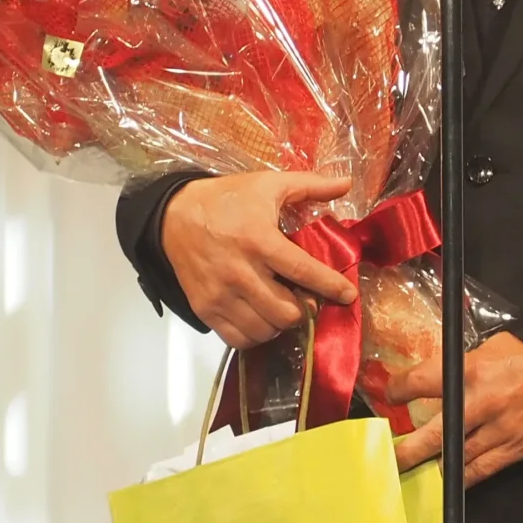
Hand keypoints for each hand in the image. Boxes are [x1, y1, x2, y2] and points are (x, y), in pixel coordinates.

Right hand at [160, 171, 356, 348]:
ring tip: (283, 307)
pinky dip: (256, 335)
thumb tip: (346, 183)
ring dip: (281, 323)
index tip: (348, 295)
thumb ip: (310, 185)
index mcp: (259, 240)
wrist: (174, 215)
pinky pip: (238, 339)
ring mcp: (221, 294)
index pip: (302, 271)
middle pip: (286, 311)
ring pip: (265, 329)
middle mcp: (240, 271)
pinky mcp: (205, 308)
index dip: (330, 286)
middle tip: (306, 299)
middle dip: (304, 309)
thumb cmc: (226, 199)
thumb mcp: (268, 184)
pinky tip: (261, 319)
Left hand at [391, 334, 522, 486]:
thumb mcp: (487, 349)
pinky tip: (446, 481)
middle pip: (433, 434)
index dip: (399, 390)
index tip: (391, 395)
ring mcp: (498, 431)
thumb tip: (433, 382)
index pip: (420, 382)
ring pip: (455, 458)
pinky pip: (481, 471)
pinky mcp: (515, 449)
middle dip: (407, 450)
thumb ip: (459, 368)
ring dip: (431, 466)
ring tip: (411, 473)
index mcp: (469, 371)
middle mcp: (479, 404)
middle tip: (389, 458)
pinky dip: (462, 478)